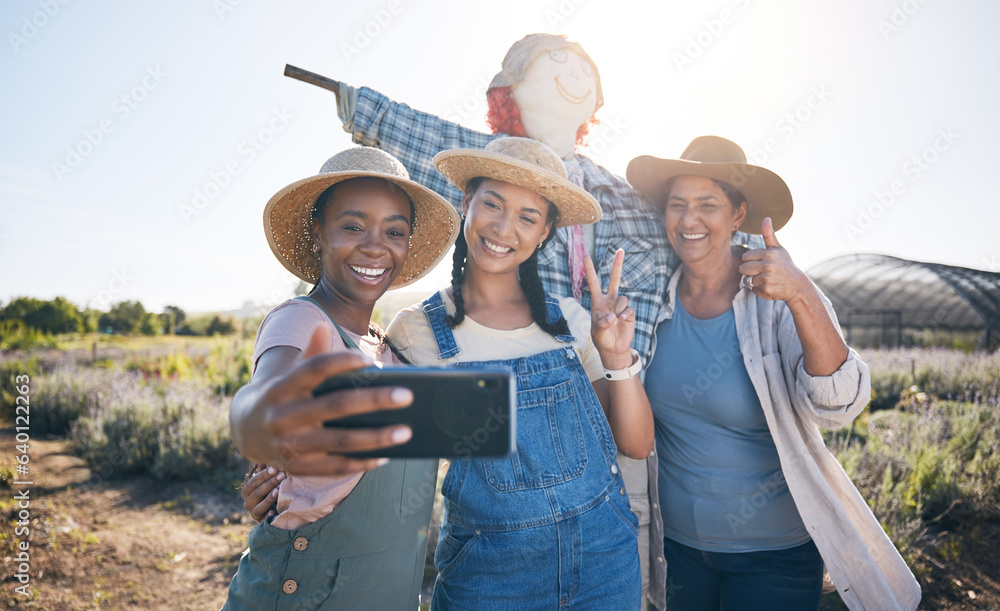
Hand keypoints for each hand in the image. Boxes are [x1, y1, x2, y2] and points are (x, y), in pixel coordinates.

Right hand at [231, 324, 413, 474]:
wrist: (244, 430)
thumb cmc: (280, 394)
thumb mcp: (289, 373)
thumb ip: (310, 353)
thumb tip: (322, 325)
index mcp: (283, 387)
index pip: (315, 369)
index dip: (342, 362)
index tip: (370, 361)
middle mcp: (284, 416)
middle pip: (335, 405)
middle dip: (374, 401)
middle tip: (407, 396)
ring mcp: (290, 445)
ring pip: (340, 442)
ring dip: (376, 438)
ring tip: (405, 431)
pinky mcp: (298, 468)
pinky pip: (335, 468)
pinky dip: (361, 463)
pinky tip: (386, 455)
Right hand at [241, 465, 283, 521]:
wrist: (276, 508)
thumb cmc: (272, 489)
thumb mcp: (270, 479)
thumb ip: (267, 469)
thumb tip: (267, 454)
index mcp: (247, 490)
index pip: (253, 482)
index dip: (263, 475)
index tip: (275, 468)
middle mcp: (247, 502)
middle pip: (256, 492)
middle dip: (269, 483)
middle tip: (282, 475)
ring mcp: (253, 512)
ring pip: (258, 506)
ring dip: (268, 498)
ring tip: (278, 491)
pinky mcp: (260, 521)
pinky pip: (263, 519)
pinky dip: (268, 515)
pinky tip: (274, 512)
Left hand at [584, 249, 635, 369]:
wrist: (614, 349)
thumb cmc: (602, 339)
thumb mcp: (597, 332)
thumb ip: (602, 323)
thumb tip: (614, 315)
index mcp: (597, 302)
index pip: (593, 283)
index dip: (590, 270)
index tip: (585, 256)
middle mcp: (609, 301)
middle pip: (614, 280)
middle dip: (617, 265)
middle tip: (620, 250)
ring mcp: (620, 306)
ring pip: (622, 298)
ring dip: (618, 309)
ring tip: (615, 320)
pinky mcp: (629, 312)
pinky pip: (628, 308)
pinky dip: (625, 314)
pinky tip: (622, 321)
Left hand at [738, 217, 809, 303]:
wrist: (797, 285)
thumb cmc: (785, 265)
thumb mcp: (779, 249)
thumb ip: (769, 235)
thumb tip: (766, 218)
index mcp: (769, 254)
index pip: (745, 257)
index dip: (751, 261)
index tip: (761, 262)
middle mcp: (768, 265)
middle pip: (743, 269)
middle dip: (749, 271)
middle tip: (761, 272)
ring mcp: (767, 278)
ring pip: (746, 280)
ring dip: (753, 281)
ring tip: (766, 279)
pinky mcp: (766, 290)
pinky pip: (752, 289)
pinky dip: (758, 290)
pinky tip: (769, 286)